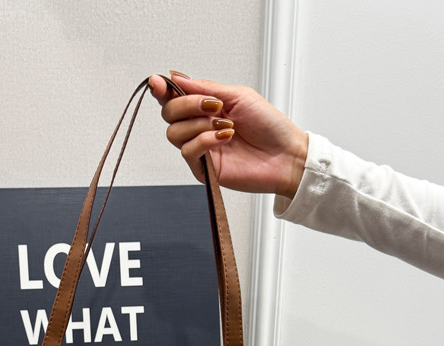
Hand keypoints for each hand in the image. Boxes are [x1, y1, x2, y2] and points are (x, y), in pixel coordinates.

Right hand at [149, 73, 308, 199]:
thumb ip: (205, 88)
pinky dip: (204, 140)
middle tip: (211, 105)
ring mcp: (200, 149)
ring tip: (224, 125)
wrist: (285, 154)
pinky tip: (224, 138)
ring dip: (198, 124)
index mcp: (205, 108)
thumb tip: (176, 78)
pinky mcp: (204, 170)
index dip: (162, 90)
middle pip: (168, 114)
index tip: (158, 83)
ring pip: (174, 133)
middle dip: (185, 105)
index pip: (174, 99)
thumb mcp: (237, 95)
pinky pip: (188, 152)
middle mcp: (199, 128)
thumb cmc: (269, 125)